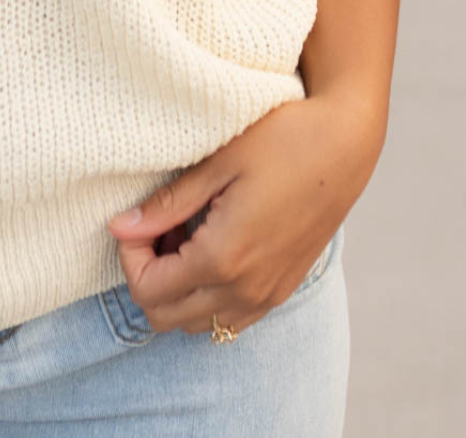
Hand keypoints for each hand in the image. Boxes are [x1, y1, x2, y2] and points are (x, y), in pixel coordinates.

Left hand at [105, 92, 381, 336]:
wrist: (345, 145)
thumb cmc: (281, 140)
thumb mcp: (217, 163)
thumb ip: (168, 203)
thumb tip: (120, 227)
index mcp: (223, 258)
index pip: (148, 290)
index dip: (129, 256)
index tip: (136, 218)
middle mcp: (245, 289)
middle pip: (165, 318)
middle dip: (146, 276)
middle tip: (155, 226)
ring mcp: (267, 295)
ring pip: (196, 324)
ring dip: (175, 288)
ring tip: (182, 232)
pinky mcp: (281, 290)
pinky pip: (229, 318)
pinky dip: (206, 295)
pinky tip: (210, 246)